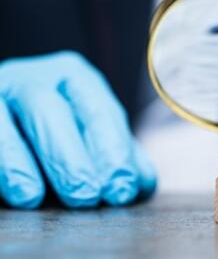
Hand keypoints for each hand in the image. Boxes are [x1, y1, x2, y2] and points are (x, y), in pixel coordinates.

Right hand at [0, 51, 155, 208]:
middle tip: (89, 197)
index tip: (123, 189)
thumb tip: (142, 182)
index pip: (99, 111)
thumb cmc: (53, 129)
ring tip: (45, 198)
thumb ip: (114, 152)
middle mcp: (37, 79)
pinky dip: (8, 166)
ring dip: (34, 162)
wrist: (8, 117)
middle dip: (74, 158)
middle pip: (54, 112)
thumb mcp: (86, 133)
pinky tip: (24, 194)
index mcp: (75, 79)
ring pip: (17, 118)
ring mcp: (2, 91)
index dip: (113, 151)